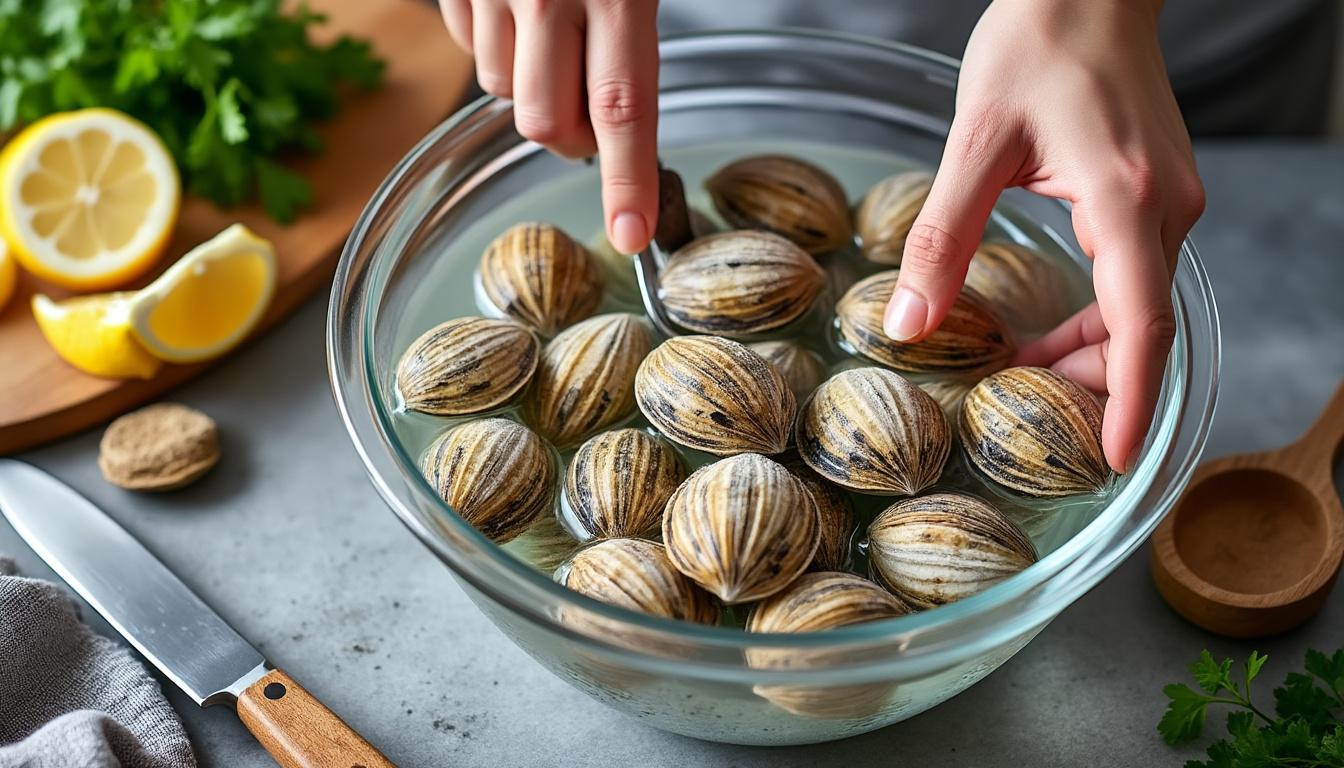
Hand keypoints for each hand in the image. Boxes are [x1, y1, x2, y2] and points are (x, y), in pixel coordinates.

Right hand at [439, 0, 660, 253]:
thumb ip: (630, 43)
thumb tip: (618, 132)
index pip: (622, 111)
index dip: (627, 181)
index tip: (632, 232)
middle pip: (548, 124)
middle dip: (570, 135)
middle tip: (589, 102)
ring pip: (502, 90)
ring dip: (527, 82)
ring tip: (551, 27)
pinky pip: (467, 46)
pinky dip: (491, 43)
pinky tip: (515, 10)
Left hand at [883, 0, 1203, 472]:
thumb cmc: (1036, 45)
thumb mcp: (974, 143)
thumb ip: (941, 238)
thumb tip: (908, 322)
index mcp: (1127, 202)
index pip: (1142, 327)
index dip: (1131, 401)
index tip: (1116, 459)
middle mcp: (1165, 210)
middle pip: (1143, 330)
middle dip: (1094, 387)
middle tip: (1029, 425)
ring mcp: (1169, 203)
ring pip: (1140, 308)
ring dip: (1089, 354)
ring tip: (1022, 380)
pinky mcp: (1155, 195)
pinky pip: (1133, 279)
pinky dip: (1096, 318)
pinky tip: (1045, 333)